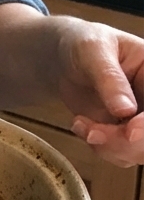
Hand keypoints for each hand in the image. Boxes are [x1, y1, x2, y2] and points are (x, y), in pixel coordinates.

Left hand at [55, 20, 143, 166]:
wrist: (64, 60)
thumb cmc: (83, 45)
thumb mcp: (93, 51)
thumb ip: (109, 78)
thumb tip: (125, 110)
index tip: (131, 131)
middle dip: (127, 142)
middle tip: (93, 134)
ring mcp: (142, 118)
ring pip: (141, 151)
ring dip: (110, 147)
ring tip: (81, 125)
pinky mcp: (126, 133)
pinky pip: (123, 154)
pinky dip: (100, 148)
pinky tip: (81, 127)